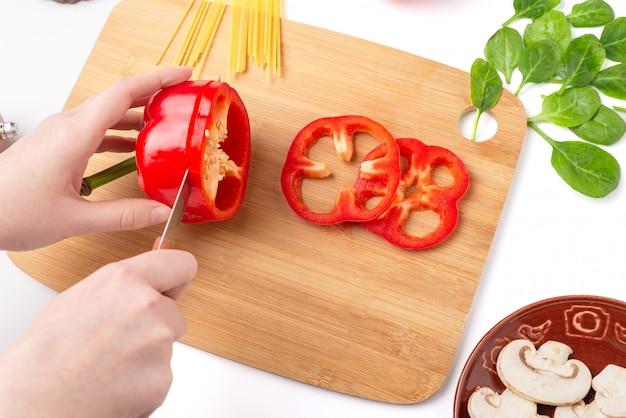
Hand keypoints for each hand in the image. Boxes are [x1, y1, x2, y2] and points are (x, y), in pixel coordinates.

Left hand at [0, 66, 192, 250]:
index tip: (185, 76)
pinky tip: (133, 146)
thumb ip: (123, 215)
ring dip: (137, 114)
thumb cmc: (11, 211)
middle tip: (184, 97)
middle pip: (118, 97)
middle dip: (154, 92)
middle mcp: (67, 126)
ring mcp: (60, 133)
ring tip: (165, 122)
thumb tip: (160, 211)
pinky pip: (94, 128)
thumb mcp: (74, 219)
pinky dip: (119, 132)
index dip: (158, 80)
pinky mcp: (56, 143)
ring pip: (106, 112)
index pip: (123, 93)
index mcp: (74, 135)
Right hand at [0, 249, 197, 417]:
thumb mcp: (80, 299)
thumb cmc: (46, 354)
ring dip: (147, 357)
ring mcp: (158, 342)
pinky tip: (114, 385)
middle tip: (118, 343)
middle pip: (174, 313)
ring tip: (108, 366)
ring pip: (166, 346)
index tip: (173, 288)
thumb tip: (141, 285)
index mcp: (125, 280)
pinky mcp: (162, 377)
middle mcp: (147, 305)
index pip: (180, 264)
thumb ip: (121, 289)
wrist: (37, 400)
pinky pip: (161, 376)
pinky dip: (144, 384)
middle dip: (156, 327)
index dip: (177, 279)